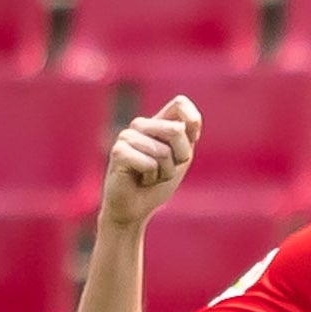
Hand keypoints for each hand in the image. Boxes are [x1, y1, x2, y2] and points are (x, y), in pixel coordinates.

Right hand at [100, 95, 201, 228]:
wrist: (136, 207)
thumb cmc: (159, 183)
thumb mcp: (181, 158)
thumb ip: (186, 137)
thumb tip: (183, 125)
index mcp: (158, 122)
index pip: (180, 103)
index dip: (192, 121)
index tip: (192, 140)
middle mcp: (141, 125)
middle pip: (176, 130)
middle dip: (180, 157)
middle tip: (165, 168)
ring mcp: (127, 136)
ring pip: (164, 152)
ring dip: (164, 172)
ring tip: (150, 175)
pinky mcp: (118, 152)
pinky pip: (150, 163)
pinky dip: (152, 177)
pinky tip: (140, 179)